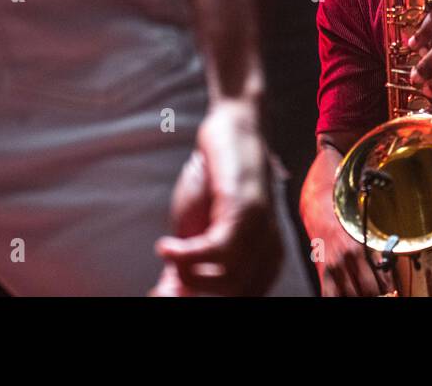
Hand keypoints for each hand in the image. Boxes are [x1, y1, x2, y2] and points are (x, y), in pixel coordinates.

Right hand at [149, 99, 282, 295]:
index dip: (202, 300)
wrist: (230, 129)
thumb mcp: (195, 230)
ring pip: (228, 281)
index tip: (163, 293)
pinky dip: (186, 255)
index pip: (241, 298)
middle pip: (234, 296)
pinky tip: (166, 246)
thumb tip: (166, 296)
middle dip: (192, 291)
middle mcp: (269, 249)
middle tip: (162, 283)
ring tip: (169, 252)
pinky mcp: (247, 208)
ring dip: (188, 272)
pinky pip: (218, 251)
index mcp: (264, 260)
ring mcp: (261, 229)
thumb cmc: (213, 181)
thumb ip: (188, 265)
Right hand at [300, 172, 392, 297]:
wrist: (320, 206)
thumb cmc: (345, 218)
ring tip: (364, 294)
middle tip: (382, 295)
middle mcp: (349, 257)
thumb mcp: (365, 232)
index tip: (394, 292)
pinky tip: (345, 296)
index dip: (390, 288)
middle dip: (377, 294)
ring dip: (359, 297)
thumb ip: (376, 253)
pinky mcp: (322, 270)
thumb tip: (388, 276)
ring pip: (351, 295)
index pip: (383, 278)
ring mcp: (334, 265)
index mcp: (364, 246)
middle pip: (368, 290)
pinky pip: (329, 294)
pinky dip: (337, 298)